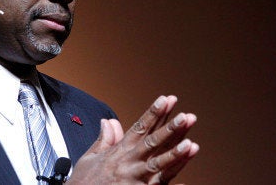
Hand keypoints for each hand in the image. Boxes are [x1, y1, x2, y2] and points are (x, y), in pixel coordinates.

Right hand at [68, 95, 198, 183]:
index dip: (154, 113)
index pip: (140, 127)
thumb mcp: (90, 158)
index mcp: (119, 152)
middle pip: (153, 143)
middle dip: (170, 129)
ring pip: (158, 165)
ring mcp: (134, 180)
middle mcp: (128, 164)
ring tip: (191, 145)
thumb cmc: (84, 183)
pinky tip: (186, 182)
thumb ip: (104, 139)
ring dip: (175, 155)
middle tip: (186, 116)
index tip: (167, 99)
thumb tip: (109, 121)